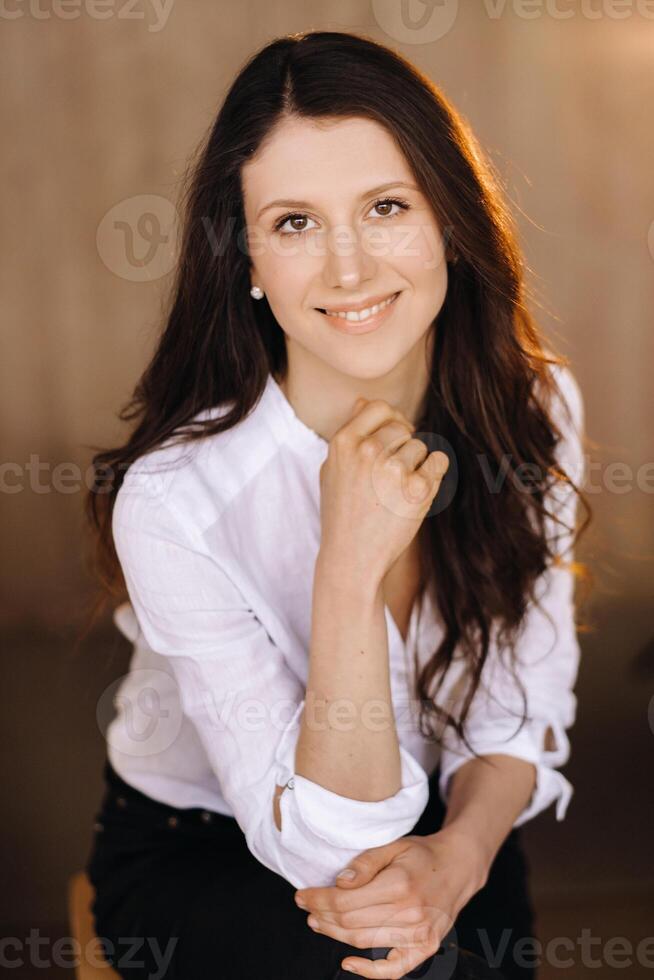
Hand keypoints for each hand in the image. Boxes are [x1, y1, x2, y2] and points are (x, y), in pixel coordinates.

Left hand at [294, 829, 487, 978]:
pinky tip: (347, 963)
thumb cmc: (422, 855)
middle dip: (322, 915)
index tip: (302, 895)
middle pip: (350, 923)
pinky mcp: (425, 949)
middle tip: (306, 907)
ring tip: (318, 923)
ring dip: (334, 935)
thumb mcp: (393, 845)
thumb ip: (365, 862)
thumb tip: (339, 883)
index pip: (345, 901)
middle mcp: (410, 914)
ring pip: (363, 942)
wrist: (458, 868)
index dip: (319, 899)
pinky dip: (369, 972)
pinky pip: (393, 970)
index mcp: (400, 885)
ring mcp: (419, 935)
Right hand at [318, 396, 448, 585]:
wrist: (352, 557)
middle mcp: (367, 451)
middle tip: (394, 473)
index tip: (392, 439)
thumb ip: (349, 435)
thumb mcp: (332, 470)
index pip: (378, 407)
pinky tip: (417, 492)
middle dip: (403, 445)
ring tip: (398, 491)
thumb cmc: (342, 514)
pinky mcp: (418, 489)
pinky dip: (434, 474)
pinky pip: (439, 461)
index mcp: (343, 443)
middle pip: (402, 426)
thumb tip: (363, 401)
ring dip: (417, 465)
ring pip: (421, 446)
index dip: (390, 420)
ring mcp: (394, 469)